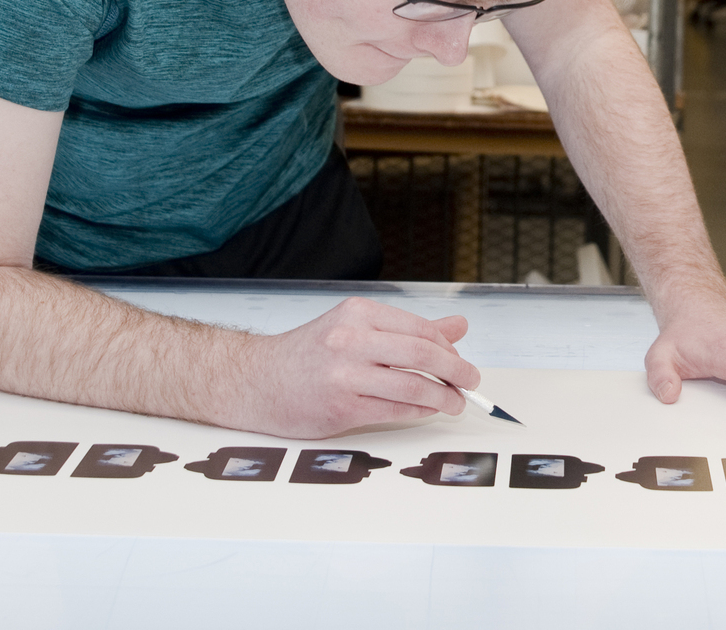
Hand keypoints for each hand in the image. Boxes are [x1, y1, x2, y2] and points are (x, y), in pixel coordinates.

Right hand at [241, 297, 481, 437]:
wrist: (253, 381)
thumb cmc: (306, 356)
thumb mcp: (354, 329)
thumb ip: (407, 329)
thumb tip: (459, 326)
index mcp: (358, 314)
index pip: (420, 329)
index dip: (449, 348)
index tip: (461, 360)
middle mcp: (351, 339)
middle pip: (424, 354)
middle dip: (457, 371)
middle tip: (472, 382)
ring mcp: (345, 374)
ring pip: (414, 386)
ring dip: (444, 397)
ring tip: (455, 403)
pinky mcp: (341, 408)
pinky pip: (395, 411)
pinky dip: (420, 412)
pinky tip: (428, 411)